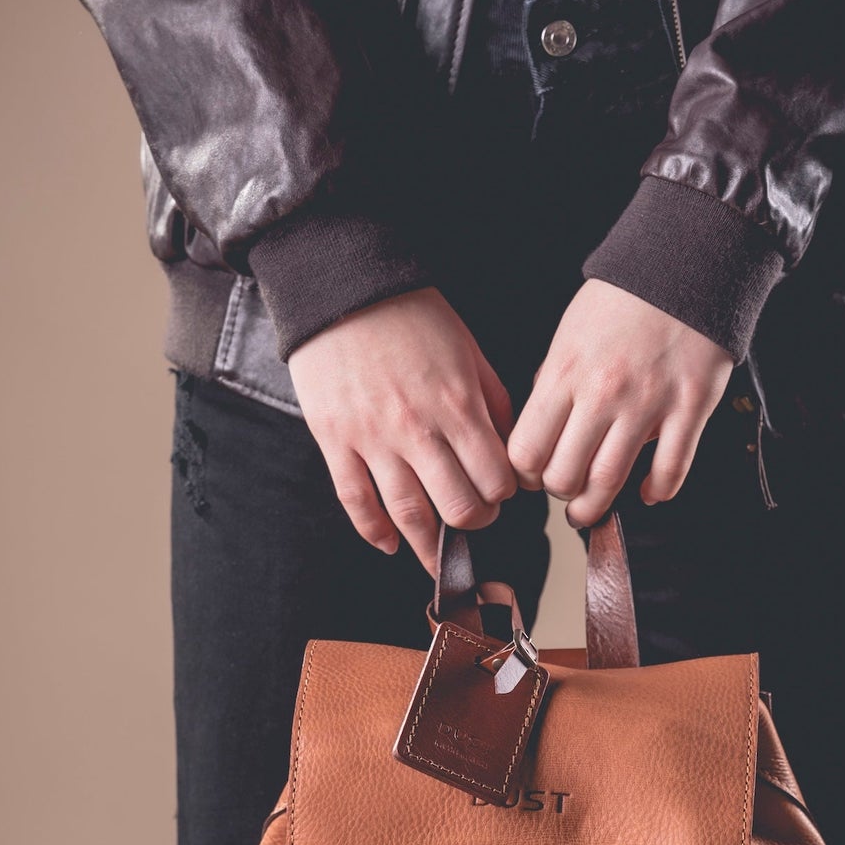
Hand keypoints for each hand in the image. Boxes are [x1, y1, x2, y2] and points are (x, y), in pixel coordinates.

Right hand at [288, 287, 516, 572]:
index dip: (504, 493)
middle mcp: (418, 430)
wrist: (342, 288)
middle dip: (475, 522)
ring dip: (429, 545)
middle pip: (458, 507)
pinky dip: (374, 532)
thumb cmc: (411, 316)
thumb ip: (492, 401)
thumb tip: (509, 447)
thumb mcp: (468, 351)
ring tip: (439, 556)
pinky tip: (389, 545)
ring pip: (409, 515)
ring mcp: (373, 439)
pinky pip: (356, 502)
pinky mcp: (335, 441)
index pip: (496, 479)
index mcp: (458, 406)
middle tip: (475, 517)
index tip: (500, 490)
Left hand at [508, 280, 733, 526]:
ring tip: (593, 509)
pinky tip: (647, 492)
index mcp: (564, 374)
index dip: (525, 473)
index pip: (526, 450)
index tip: (533, 475)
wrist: (685, 266)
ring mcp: (647, 405)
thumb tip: (542, 423)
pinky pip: (670, 471)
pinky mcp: (689, 409)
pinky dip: (656, 492)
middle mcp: (601, 395)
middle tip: (566, 491)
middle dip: (560, 493)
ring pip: (609, 482)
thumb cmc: (624, 300)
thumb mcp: (568, 333)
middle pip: (564, 476)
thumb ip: (553, 381)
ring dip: (596, 507)